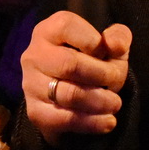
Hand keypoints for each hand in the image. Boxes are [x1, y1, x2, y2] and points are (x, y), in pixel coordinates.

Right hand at [20, 11, 130, 141]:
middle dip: (102, 75)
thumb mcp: (110, 46)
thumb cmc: (93, 63)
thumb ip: (118, 37)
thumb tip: (115, 45)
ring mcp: (30, 84)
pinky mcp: (35, 112)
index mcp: (48, 30)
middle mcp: (34, 55)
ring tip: (115, 103)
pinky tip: (107, 121)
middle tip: (116, 83)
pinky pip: (64, 119)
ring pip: (69, 94)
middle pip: (70, 64)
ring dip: (100, 101)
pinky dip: (92, 122)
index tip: (106, 54)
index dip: (94, 42)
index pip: (67, 27)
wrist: (76, 98)